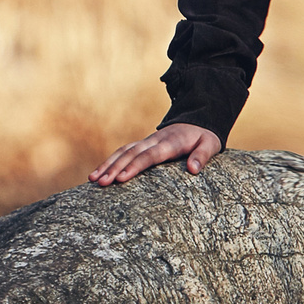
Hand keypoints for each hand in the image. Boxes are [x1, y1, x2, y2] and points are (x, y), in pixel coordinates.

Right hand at [91, 123, 223, 185]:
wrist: (198, 119)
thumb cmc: (204, 136)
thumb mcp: (210, 144)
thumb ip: (202, 156)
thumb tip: (193, 169)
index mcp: (171, 143)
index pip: (150, 156)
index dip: (135, 166)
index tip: (121, 178)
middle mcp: (155, 141)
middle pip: (131, 154)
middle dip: (115, 168)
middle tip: (102, 183)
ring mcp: (147, 142)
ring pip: (123, 151)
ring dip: (107, 164)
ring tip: (93, 180)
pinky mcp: (143, 145)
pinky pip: (123, 151)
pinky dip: (110, 161)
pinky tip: (98, 173)